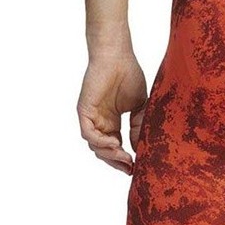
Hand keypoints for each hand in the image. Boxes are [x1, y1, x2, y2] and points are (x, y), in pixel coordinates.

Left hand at [77, 51, 148, 174]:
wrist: (117, 56)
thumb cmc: (129, 74)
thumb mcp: (140, 106)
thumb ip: (138, 126)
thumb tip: (139, 147)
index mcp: (112, 121)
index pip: (115, 147)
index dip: (124, 159)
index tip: (136, 167)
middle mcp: (100, 122)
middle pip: (104, 151)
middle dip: (116, 162)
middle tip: (129, 168)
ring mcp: (91, 117)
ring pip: (95, 146)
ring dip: (110, 155)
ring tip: (124, 157)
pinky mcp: (84, 111)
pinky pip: (89, 134)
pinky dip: (100, 143)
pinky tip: (114, 144)